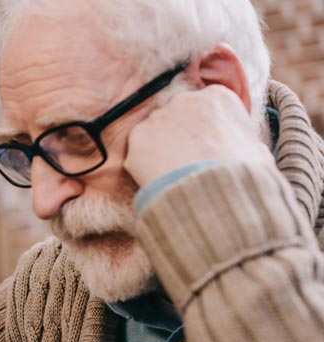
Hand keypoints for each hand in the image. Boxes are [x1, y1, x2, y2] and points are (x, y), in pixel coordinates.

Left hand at [125, 84, 273, 187]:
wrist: (212, 192)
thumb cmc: (241, 174)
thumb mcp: (256, 150)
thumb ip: (241, 138)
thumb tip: (241, 147)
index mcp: (218, 97)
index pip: (203, 108)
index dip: (202, 130)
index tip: (204, 147)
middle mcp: (185, 98)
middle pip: (175, 116)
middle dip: (177, 136)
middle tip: (184, 162)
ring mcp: (159, 116)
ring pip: (154, 132)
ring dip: (159, 150)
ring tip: (171, 174)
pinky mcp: (137, 136)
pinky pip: (137, 151)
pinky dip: (143, 165)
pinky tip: (157, 179)